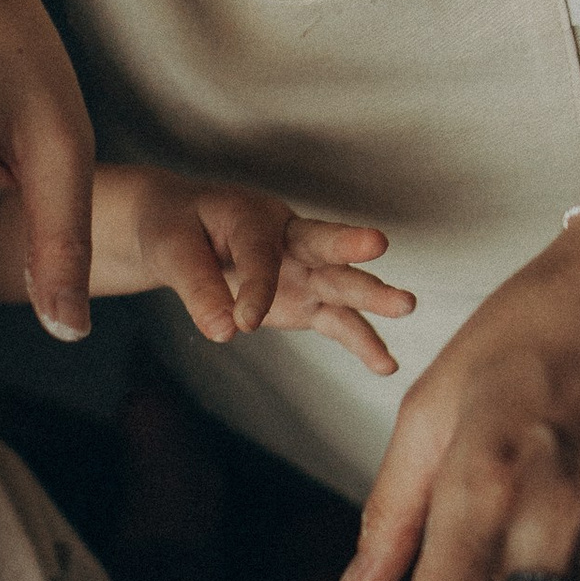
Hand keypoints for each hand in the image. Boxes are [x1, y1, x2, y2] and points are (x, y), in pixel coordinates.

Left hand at [127, 179, 414, 371]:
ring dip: (370, 295)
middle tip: (377, 242)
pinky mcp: (306, 299)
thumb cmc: (174, 230)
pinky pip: (336, 321)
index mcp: (251, 215)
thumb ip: (199, 289)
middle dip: (347, 246)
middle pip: (320, 244)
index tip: (244, 323)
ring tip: (406, 304)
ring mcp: (302, 270)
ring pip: (339, 282)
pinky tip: (386, 365)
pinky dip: (360, 342)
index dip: (256, 287)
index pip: (260, 252)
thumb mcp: (173, 252)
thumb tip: (223, 333)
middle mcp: (287, 238)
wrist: (181, 232)